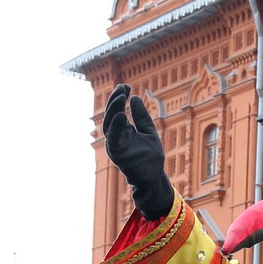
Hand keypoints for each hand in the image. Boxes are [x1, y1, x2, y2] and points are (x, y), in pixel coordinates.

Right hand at [103, 84, 172, 219]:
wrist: (153, 177)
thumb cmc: (150, 157)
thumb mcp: (149, 132)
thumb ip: (142, 117)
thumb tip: (135, 98)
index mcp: (123, 130)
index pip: (117, 110)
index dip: (120, 97)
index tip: (126, 86)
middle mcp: (116, 135)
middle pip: (111, 114)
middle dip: (115, 99)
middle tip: (122, 87)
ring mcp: (115, 144)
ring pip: (109, 123)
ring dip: (113, 109)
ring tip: (120, 97)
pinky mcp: (116, 153)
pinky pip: (113, 138)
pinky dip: (116, 126)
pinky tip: (121, 115)